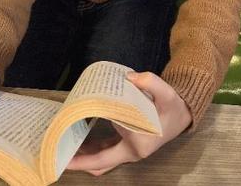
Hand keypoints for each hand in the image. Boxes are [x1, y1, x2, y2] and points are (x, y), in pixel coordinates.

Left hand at [66, 71, 191, 175]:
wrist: (182, 115)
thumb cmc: (173, 106)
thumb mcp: (167, 93)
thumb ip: (151, 82)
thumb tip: (129, 77)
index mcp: (139, 144)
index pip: (107, 148)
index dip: (87, 151)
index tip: (69, 146)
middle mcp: (132, 153)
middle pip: (100, 163)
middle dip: (79, 162)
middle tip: (57, 155)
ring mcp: (129, 152)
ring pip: (102, 161)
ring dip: (83, 157)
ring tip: (62, 147)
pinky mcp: (127, 146)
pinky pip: (106, 153)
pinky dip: (92, 151)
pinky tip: (78, 141)